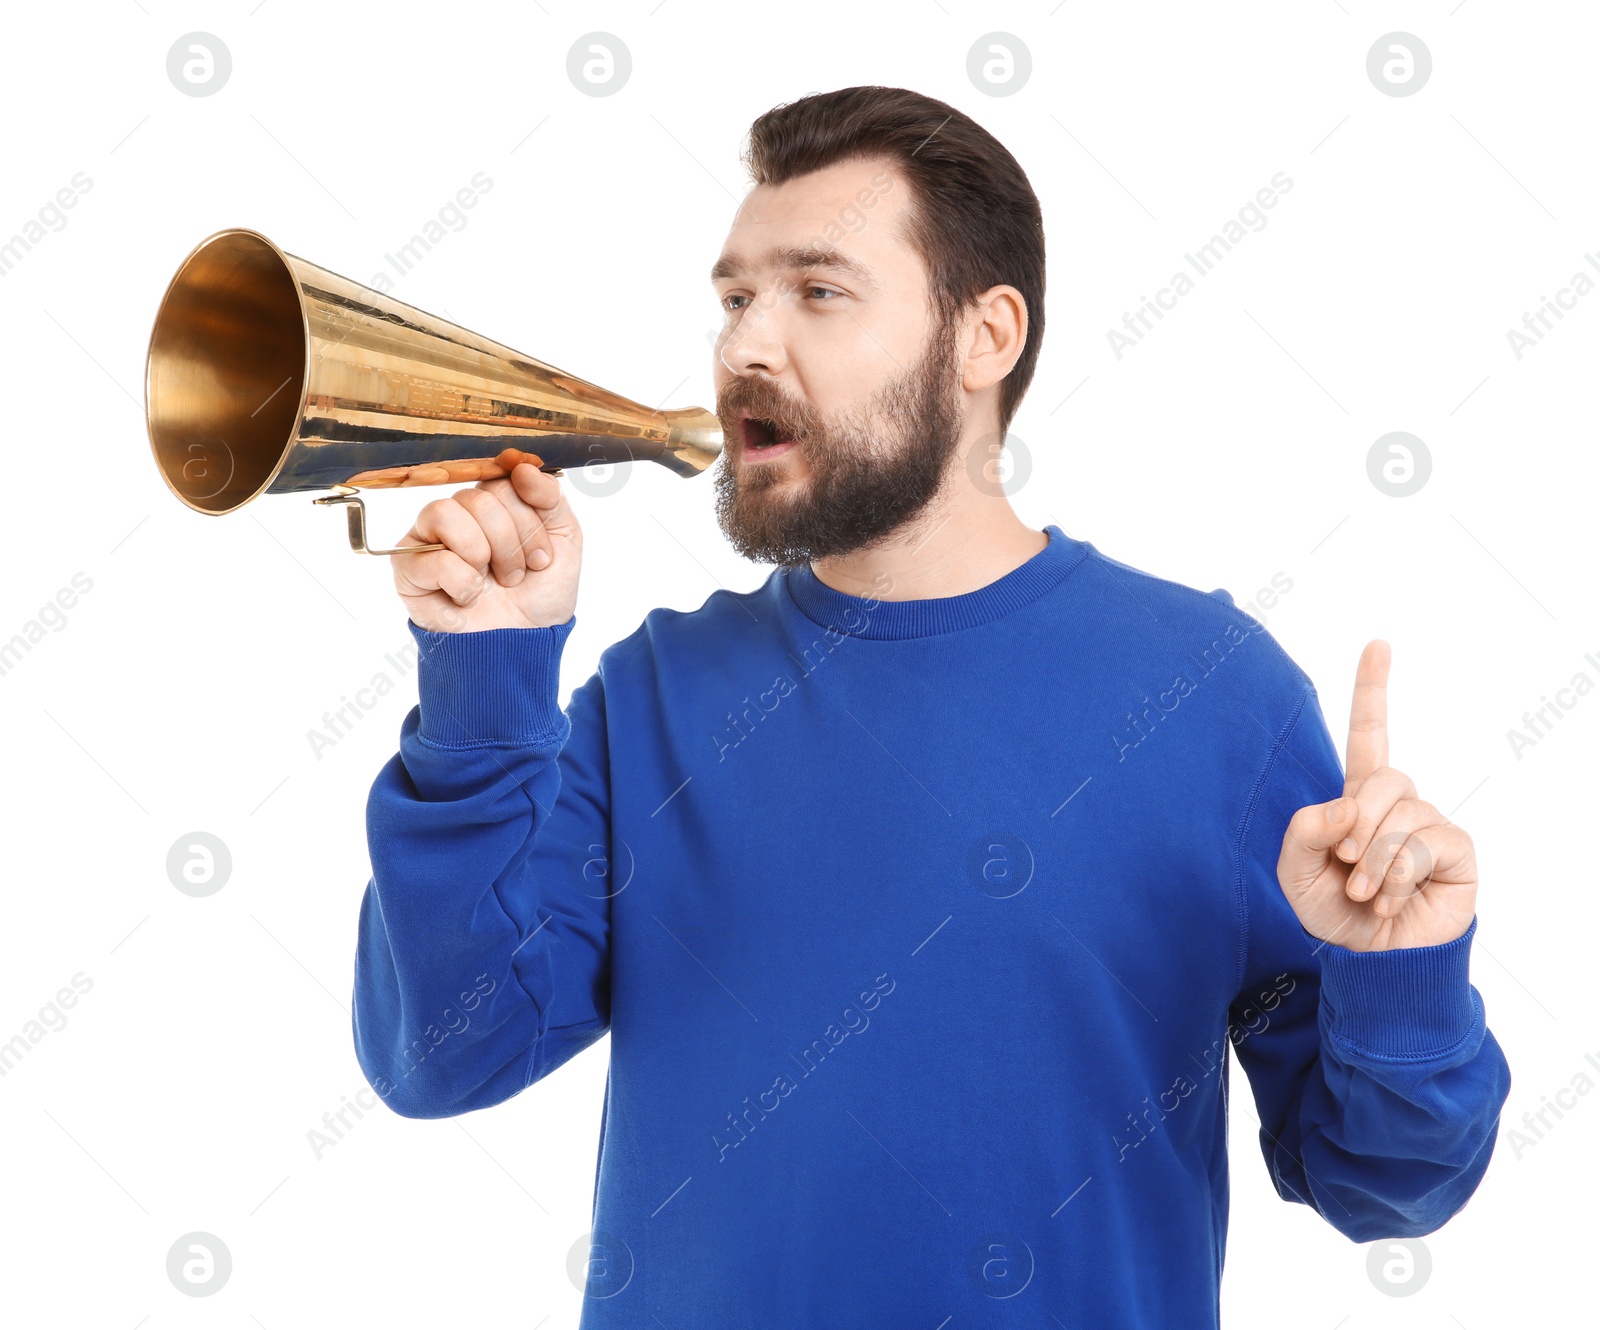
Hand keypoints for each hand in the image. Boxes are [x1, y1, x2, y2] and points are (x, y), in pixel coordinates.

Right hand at [392, 459, 581, 632]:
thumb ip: (550, 498)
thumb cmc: (540, 594)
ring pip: (448, 512)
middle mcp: (459, 513)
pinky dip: (464, 584)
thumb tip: (521, 465)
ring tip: (494, 583)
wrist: (525, 643)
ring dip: (485, 555)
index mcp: (493, 502)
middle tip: (520, 575)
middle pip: (481, 496)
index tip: (544, 555)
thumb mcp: (564, 542)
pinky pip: (435, 558)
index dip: (531, 518)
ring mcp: (428, 537)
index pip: (505, 478)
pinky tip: (469, 599)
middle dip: (513, 544)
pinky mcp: (408, 568)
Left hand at [1275, 640, 1478, 951]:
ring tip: (1365, 895)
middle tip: (1346, 870)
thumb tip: (1344, 804)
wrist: (1369, 963)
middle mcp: (1399, 805)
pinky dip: (1396, 878)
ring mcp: (1431, 825)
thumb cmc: (1333, 916)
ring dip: (1373, 863)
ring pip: (1403, 816)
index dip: (1373, 690)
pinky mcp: (1457, 853)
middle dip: (1357, 825)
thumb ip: (1304, 832)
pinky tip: (1390, 903)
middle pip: (1383, 777)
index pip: (1370, 734)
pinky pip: (1424, 845)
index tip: (1379, 644)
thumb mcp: (1295, 873)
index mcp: (1358, 799)